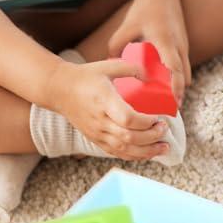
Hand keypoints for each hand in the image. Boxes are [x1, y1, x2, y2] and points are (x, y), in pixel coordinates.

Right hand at [47, 58, 171, 161]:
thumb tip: (152, 77)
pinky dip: (134, 156)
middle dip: (152, 136)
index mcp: (104, 101)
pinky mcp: (95, 138)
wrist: (59, 89)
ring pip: (124, 149)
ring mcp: (96, 132)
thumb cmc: (85, 76)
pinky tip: (147, 153)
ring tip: (163, 147)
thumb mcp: (107, 67)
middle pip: (128, 137)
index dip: (146, 122)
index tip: (158, 116)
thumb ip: (131, 69)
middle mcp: (100, 120)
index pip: (128, 118)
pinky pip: (116, 152)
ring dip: (147, 151)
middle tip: (164, 128)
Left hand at [106, 0, 190, 103]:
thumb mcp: (125, 28)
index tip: (172, 102)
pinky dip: (179, 80)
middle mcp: (178, 45)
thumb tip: (109, 68)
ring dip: (179, 90)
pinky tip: (169, 92)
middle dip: (177, 95)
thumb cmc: (142, 10)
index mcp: (164, 40)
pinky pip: (184, 68)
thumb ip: (116, 47)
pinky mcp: (183, 46)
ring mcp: (183, 46)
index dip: (174, 86)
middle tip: (168, 113)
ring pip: (186, 73)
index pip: (173, 67)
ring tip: (168, 107)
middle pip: (183, 76)